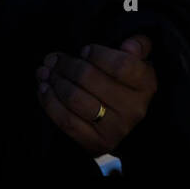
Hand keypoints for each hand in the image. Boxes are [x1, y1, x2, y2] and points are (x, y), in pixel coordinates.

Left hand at [35, 35, 156, 154]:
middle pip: (91, 80)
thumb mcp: (137, 61)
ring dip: (55, 82)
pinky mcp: (95, 143)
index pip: (121, 65)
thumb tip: (129, 45)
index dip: (97, 55)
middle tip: (53, 59)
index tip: (83, 50)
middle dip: (67, 65)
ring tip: (45, 72)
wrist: (123, 123)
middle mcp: (133, 108)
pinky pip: (66, 120)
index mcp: (146, 84)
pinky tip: (44, 89)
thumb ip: (138, 45)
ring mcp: (114, 129)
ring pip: (75, 99)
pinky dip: (50, 102)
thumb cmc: (126, 84)